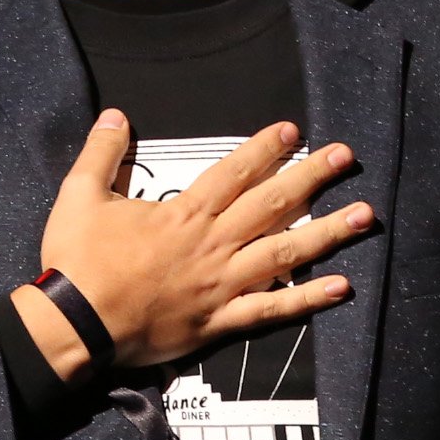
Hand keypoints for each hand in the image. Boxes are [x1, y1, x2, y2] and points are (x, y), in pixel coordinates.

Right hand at [18, 112, 370, 374]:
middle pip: (271, 205)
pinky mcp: (219, 322)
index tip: (292, 131)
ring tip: (364, 215)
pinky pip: (271, 310)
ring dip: (327, 233)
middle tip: (344, 156)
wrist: (75, 324)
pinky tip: (341, 287)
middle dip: (311, 177)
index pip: (234, 174)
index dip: (265, 150)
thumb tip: (117, 116)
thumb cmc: (76, 261)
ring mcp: (221, 285)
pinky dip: (307, 300)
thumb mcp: (80, 196)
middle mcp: (212, 245)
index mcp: (184, 214)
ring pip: (284, 253)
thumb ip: (102, 154)